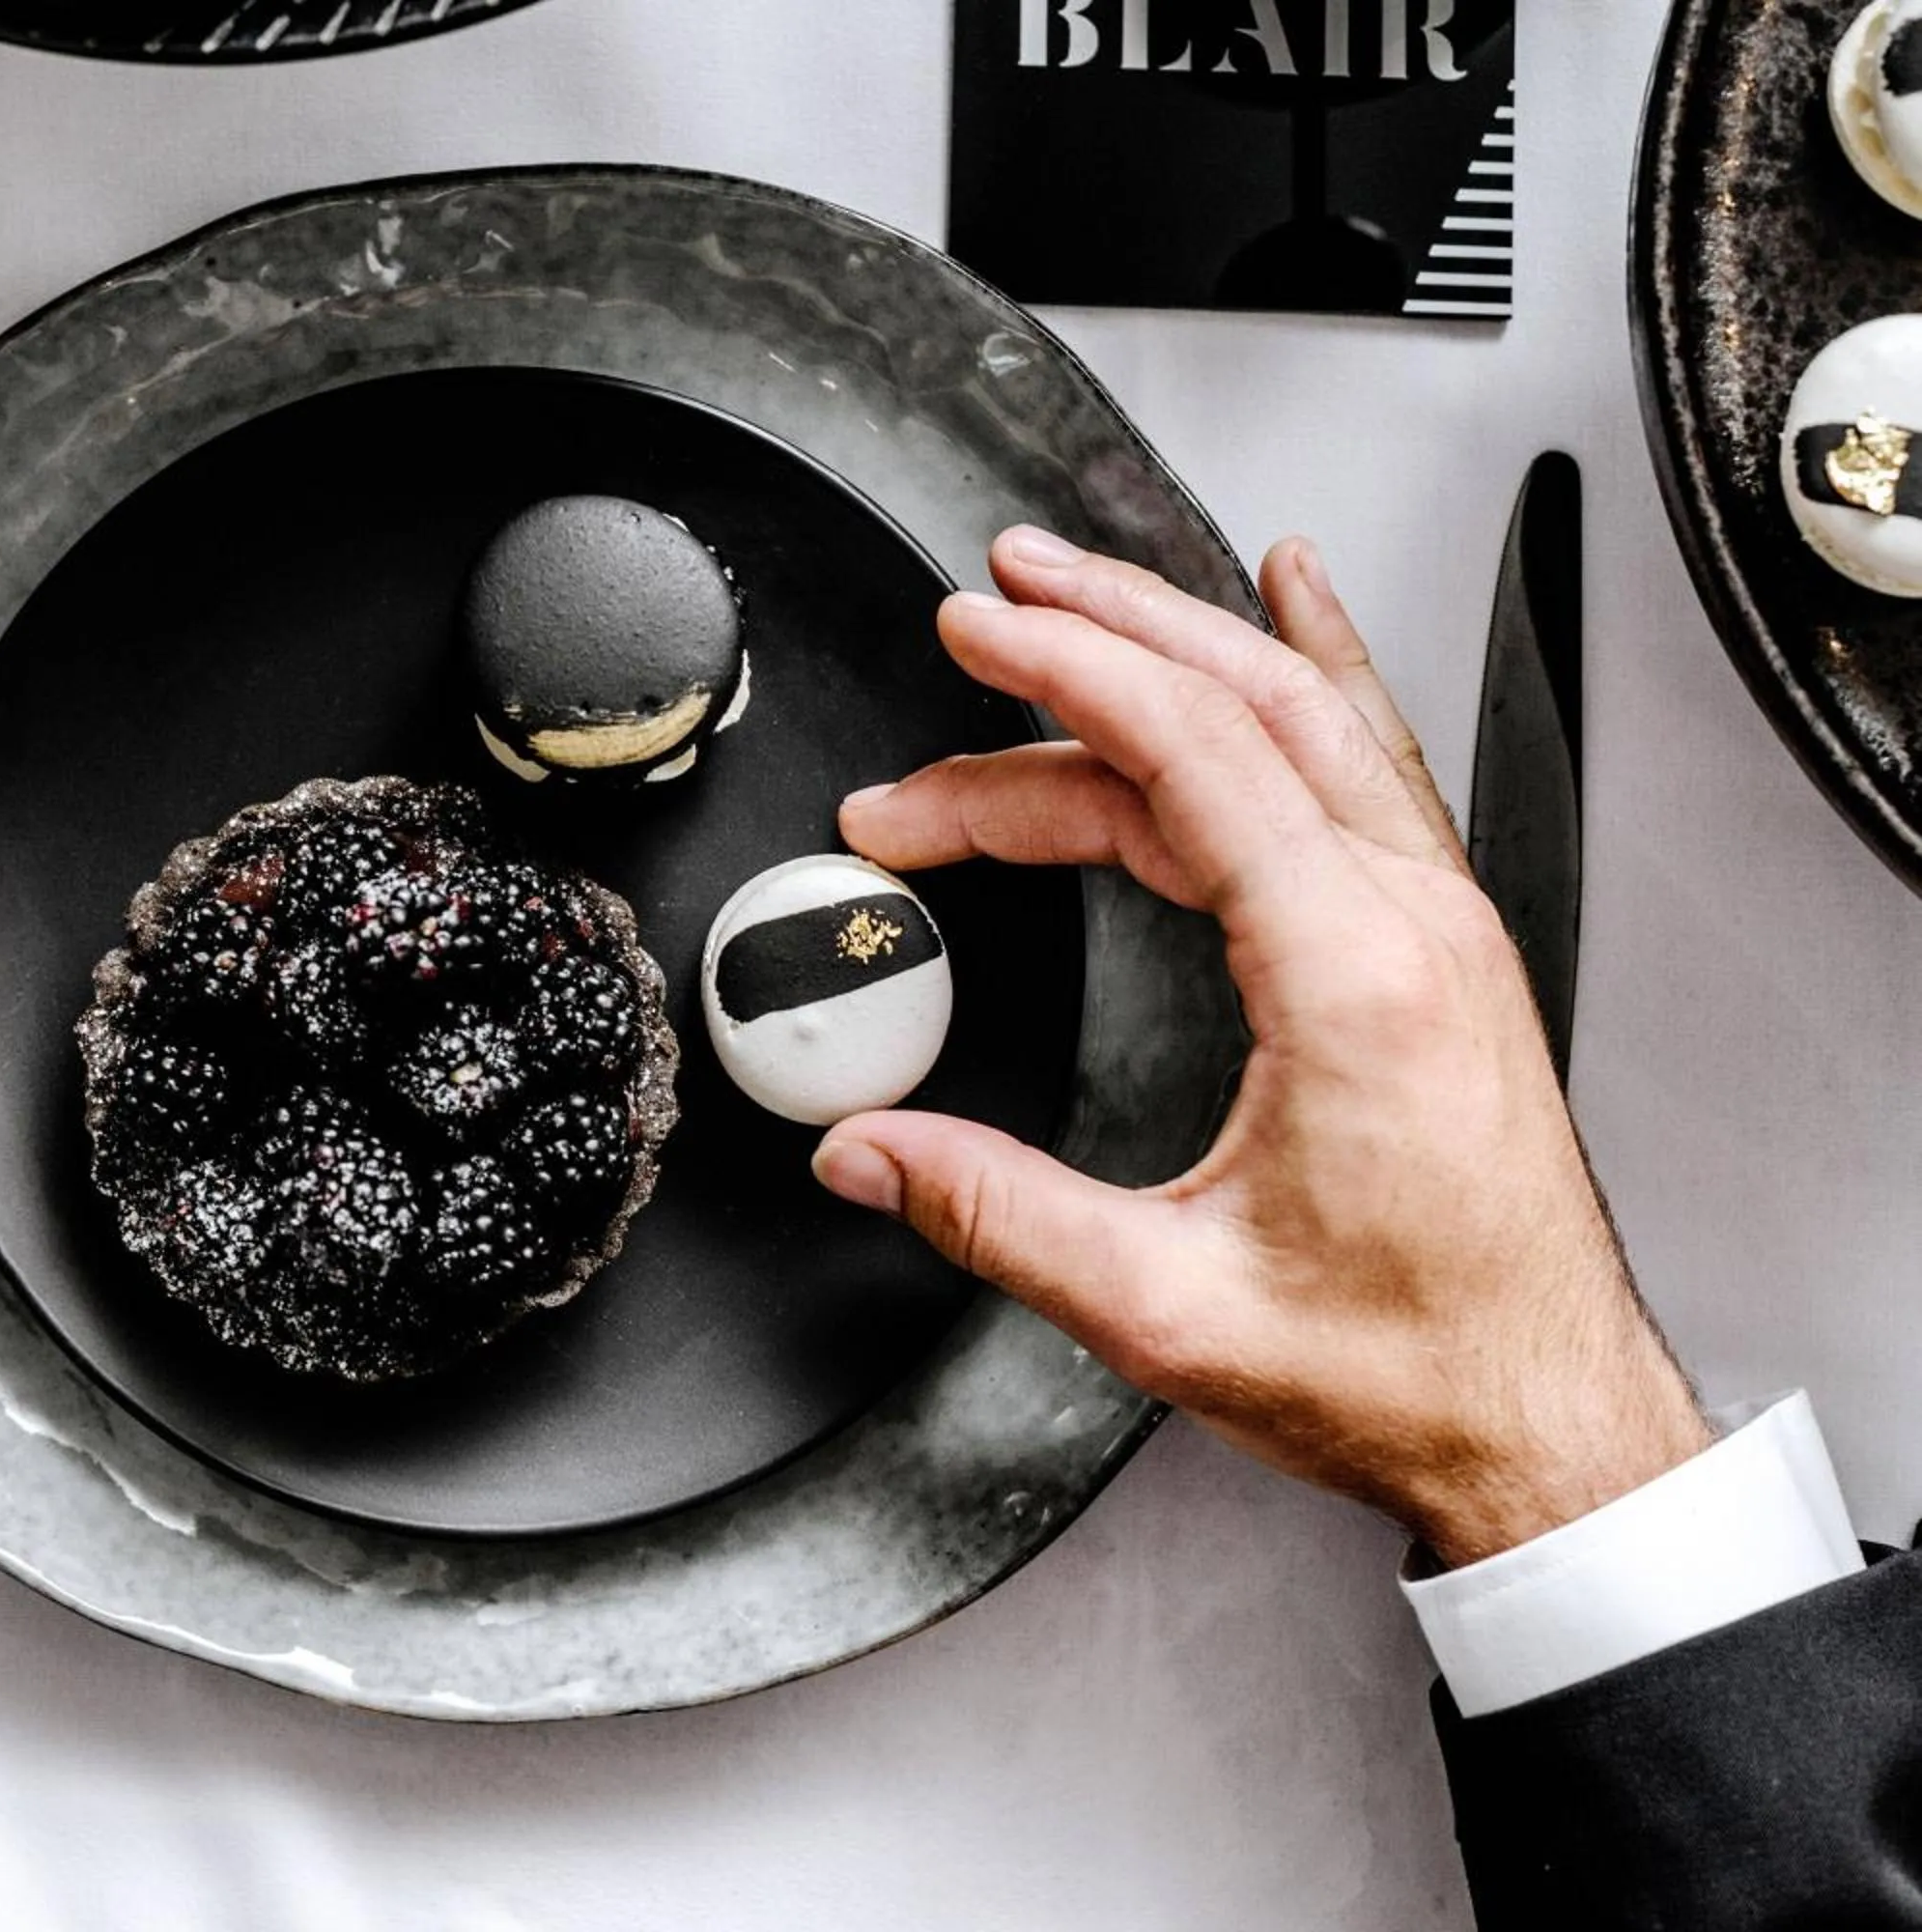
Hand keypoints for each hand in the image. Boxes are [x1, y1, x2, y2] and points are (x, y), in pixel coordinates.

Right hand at [814, 526, 1711, 1567]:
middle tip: (985, 606)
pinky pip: (1368, 763)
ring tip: (1073, 598)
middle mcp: (1414, 927)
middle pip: (1241, 712)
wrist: (1548, 1427)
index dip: (1064, 677)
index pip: (1193, 757)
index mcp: (1353, 983)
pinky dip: (1314, 670)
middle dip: (1097, 638)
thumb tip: (865, 1151)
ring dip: (1182, 645)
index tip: (974, 630)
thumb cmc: (1408, 1370)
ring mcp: (1441, 929)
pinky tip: (1292, 609)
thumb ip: (996, 1215)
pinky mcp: (1440, 951)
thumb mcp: (1168, 1307)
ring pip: (1306, 721)